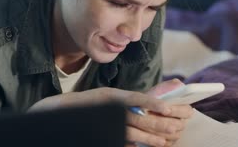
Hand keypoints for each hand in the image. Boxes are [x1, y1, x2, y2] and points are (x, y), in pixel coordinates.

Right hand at [28, 80, 192, 146]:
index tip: (171, 108)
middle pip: (140, 117)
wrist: (60, 113)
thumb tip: (152, 104)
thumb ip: (127, 100)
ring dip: (153, 138)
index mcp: (113, 95)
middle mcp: (109, 108)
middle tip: (177, 126)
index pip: (137, 98)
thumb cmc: (88, 106)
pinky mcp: (104, 136)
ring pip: (134, 132)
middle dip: (161, 123)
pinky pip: (124, 143)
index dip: (155, 103)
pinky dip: (137, 146)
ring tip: (166, 141)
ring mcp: (106, 123)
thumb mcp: (108, 98)